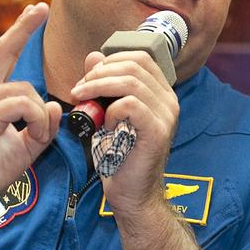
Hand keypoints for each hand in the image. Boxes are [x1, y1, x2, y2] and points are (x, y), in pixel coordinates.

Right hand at [0, 2, 61, 208]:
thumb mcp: (23, 146)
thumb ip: (40, 126)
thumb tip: (53, 105)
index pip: (1, 55)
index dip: (17, 32)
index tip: (34, 11)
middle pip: (5, 54)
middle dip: (23, 29)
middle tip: (41, 8)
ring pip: (25, 91)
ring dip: (41, 115)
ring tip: (39, 136)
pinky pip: (21, 105)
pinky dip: (36, 120)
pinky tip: (36, 135)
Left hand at [69, 48, 178, 215]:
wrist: (132, 193)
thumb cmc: (120, 155)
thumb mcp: (108, 113)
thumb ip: (104, 84)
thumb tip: (94, 56)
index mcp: (161, 93)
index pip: (141, 57)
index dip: (111, 59)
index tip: (88, 76)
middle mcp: (169, 101)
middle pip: (135, 65)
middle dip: (100, 72)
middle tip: (79, 88)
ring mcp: (167, 116)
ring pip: (131, 82)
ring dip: (98, 87)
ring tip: (81, 99)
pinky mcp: (157, 131)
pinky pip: (130, 105)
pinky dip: (111, 110)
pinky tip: (104, 124)